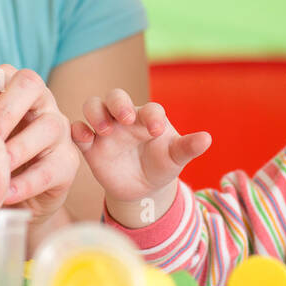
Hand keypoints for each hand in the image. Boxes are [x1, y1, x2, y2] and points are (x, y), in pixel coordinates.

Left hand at [0, 65, 79, 222]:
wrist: (13, 196)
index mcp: (11, 87)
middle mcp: (40, 100)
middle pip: (29, 84)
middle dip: (5, 110)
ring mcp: (59, 128)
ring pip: (48, 126)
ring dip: (19, 149)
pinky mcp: (69, 161)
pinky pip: (52, 167)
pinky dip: (27, 182)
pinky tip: (6, 193)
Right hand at [71, 88, 210, 226]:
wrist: (142, 188)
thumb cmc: (161, 165)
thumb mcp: (175, 158)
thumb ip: (188, 148)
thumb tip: (207, 139)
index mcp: (148, 118)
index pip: (149, 108)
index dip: (152, 115)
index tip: (157, 130)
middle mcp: (125, 119)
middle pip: (115, 96)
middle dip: (119, 103)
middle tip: (126, 119)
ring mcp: (106, 130)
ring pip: (93, 106)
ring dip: (96, 113)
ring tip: (104, 130)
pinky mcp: (90, 146)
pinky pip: (78, 131)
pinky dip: (78, 131)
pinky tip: (86, 141)